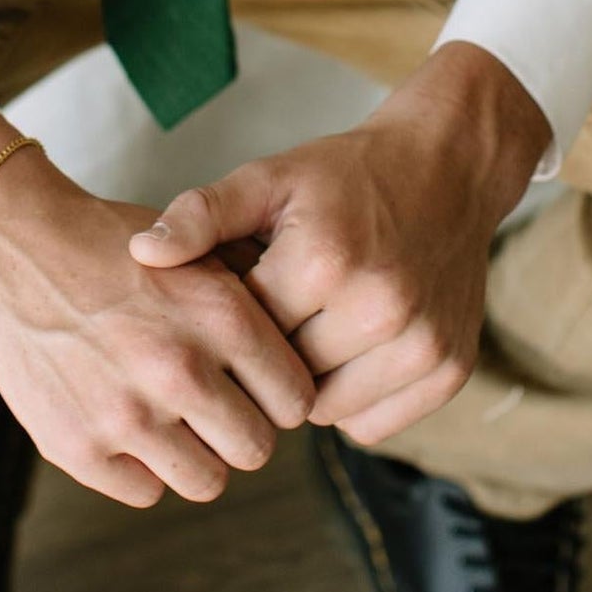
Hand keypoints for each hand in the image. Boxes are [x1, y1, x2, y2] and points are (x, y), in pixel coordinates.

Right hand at [0, 115, 315, 509]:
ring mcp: (126, 414)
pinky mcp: (79, 448)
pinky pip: (146, 491)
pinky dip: (142, 466)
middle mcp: (179, 369)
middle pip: (256, 449)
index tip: (261, 387)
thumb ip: (253, 297)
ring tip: (175, 419)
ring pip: (207, 482)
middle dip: (242, 430)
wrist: (16, 251)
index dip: (282, 396)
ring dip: (198, 455)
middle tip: (217, 406)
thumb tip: (310, 341)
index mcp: (221, 316)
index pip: (297, 401)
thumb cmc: (114, 250)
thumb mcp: (197, 250)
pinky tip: (127, 423)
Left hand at [127, 45, 550, 444]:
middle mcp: (380, 307)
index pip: (245, 335)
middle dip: (269, 355)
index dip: (233, 322)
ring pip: (326, 410)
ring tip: (313, 328)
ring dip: (310, 382)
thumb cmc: (347, 176)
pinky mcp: (449, 370)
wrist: (449, 167)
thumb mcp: (270, 178)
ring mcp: (422, 343)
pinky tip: (349, 349)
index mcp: (325, 260)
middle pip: (285, 378)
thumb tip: (141, 256)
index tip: (239, 298)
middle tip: (278, 315)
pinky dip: (352, 400)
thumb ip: (201, 216)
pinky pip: (371, 424)